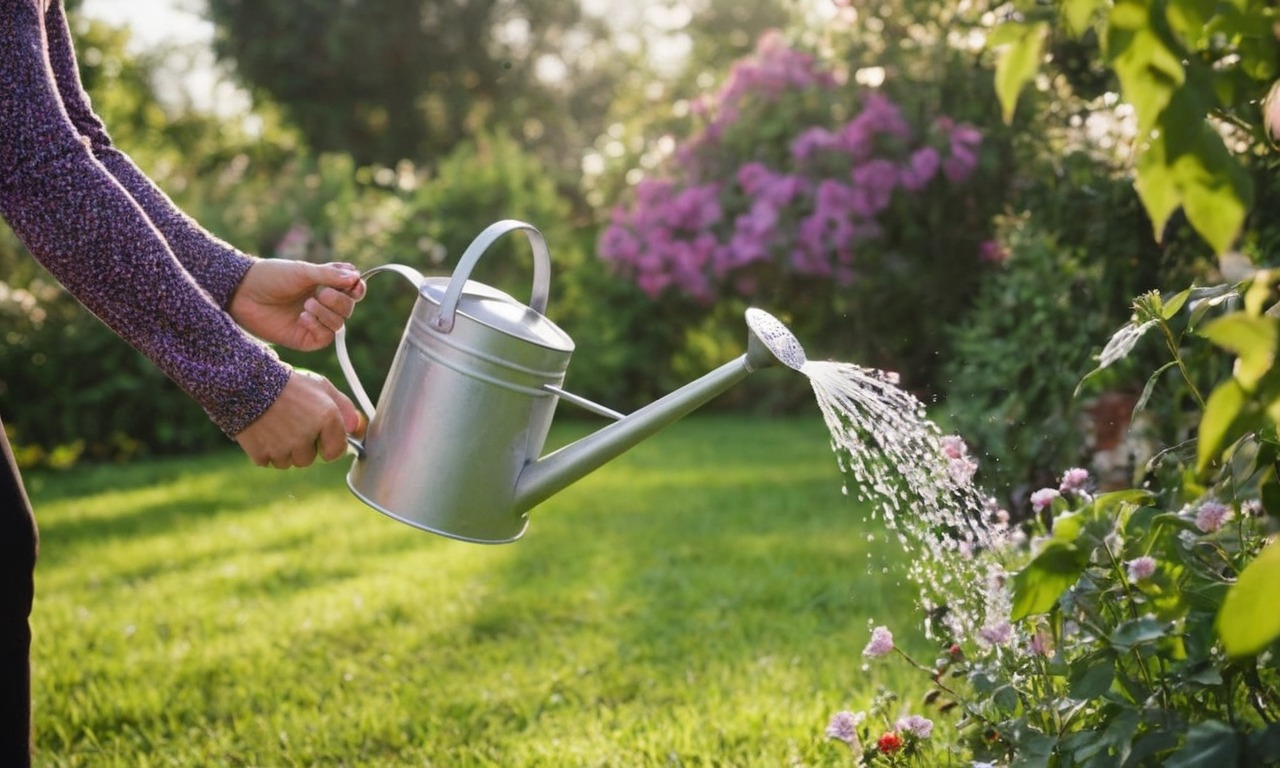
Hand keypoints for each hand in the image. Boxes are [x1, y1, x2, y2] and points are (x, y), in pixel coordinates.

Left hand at [228, 260, 366, 350]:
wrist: (244, 294)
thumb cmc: (271, 277)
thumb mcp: (302, 271)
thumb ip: (330, 275)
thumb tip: (356, 278)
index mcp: (326, 284)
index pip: (354, 290)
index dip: (357, 289)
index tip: (353, 285)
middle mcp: (324, 304)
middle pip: (348, 307)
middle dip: (338, 301)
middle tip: (320, 293)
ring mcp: (316, 322)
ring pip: (339, 324)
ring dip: (326, 314)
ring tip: (307, 305)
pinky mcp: (306, 338)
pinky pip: (325, 337)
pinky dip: (317, 326)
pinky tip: (302, 318)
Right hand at [235, 370, 365, 468]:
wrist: (245, 381)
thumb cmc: (288, 384)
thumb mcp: (321, 387)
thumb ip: (343, 407)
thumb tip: (357, 429)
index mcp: (327, 418)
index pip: (335, 451)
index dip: (328, 445)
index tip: (320, 438)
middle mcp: (307, 436)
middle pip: (308, 459)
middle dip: (302, 446)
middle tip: (291, 424)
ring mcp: (283, 447)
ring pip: (287, 462)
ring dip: (283, 449)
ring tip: (275, 425)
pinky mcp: (261, 453)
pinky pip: (267, 461)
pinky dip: (264, 450)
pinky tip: (262, 431)